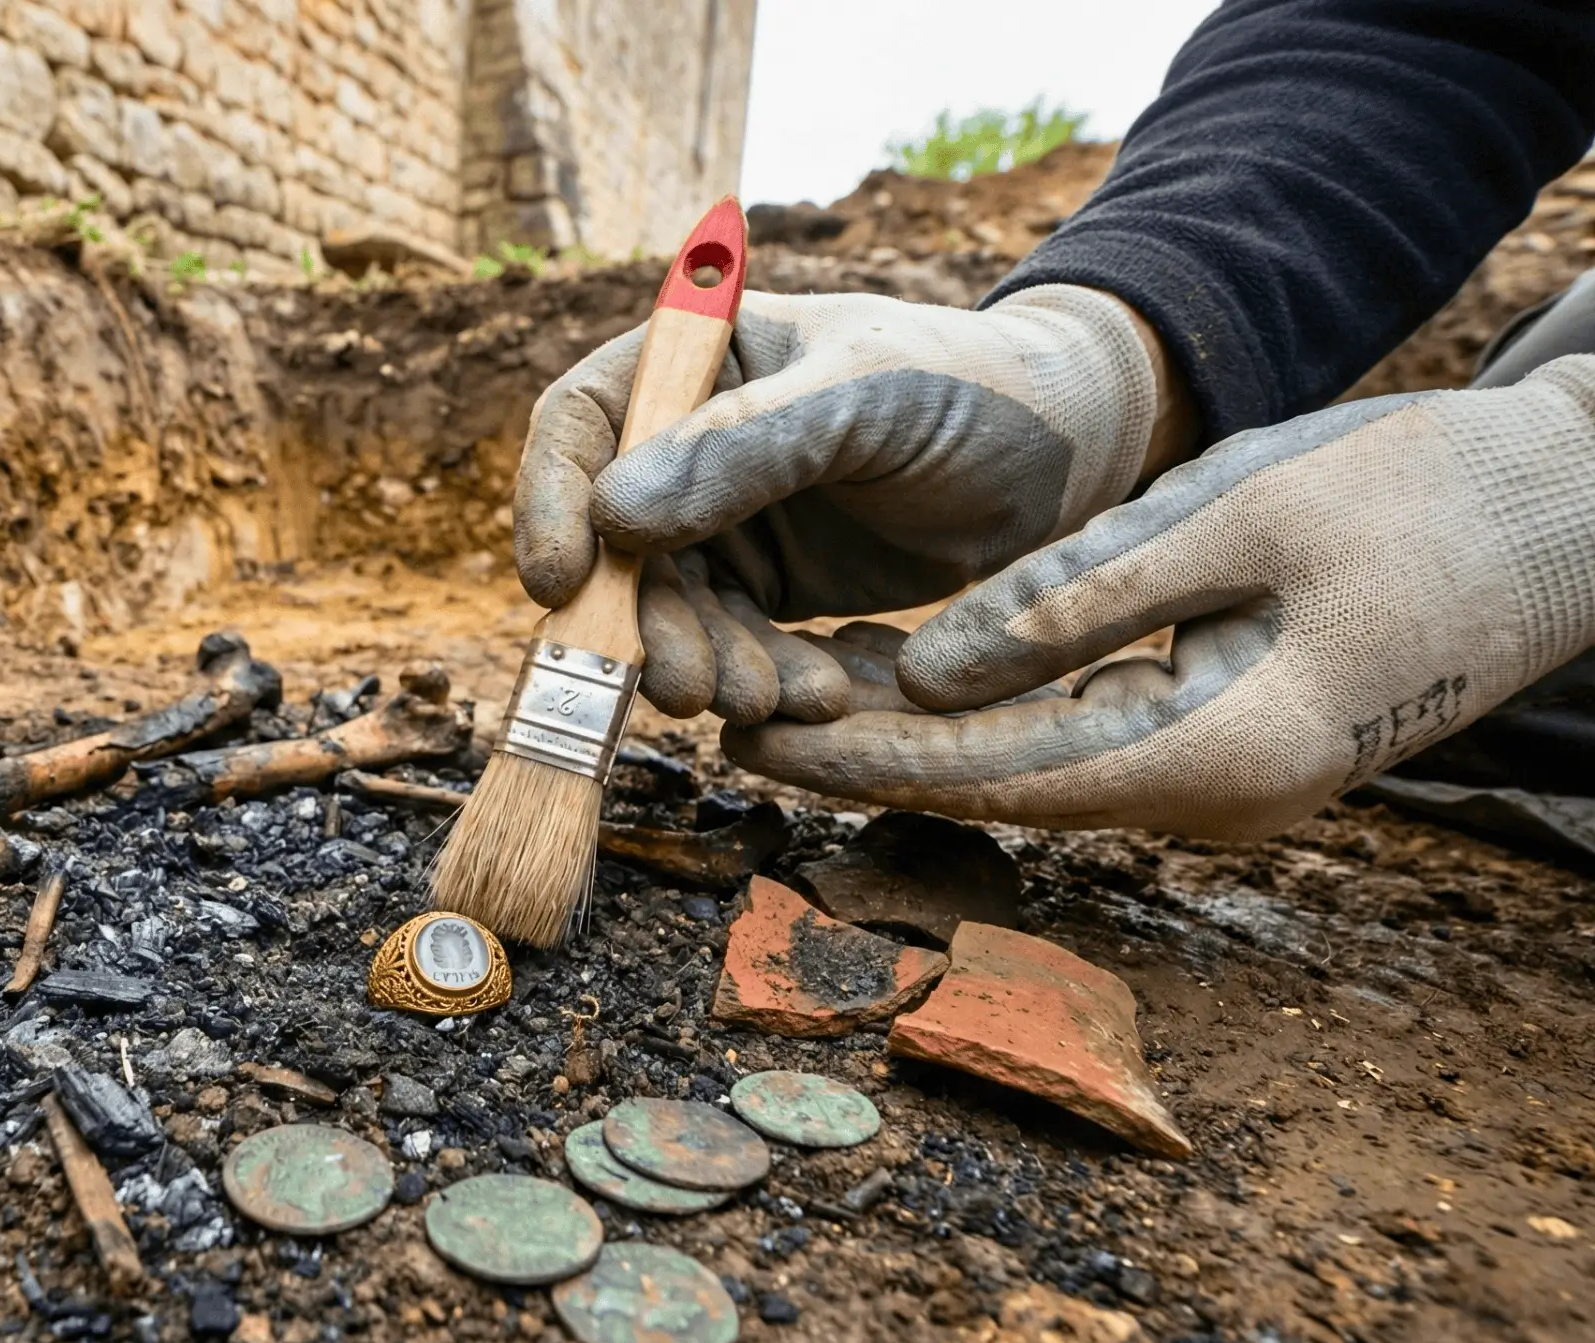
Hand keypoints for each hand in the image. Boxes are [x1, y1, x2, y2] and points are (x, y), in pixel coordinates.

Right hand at [513, 284, 1184, 721]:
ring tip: (773, 698)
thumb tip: (609, 515)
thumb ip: (742, 448)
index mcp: (696, 361)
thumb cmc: (978, 386)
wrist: (1078, 452)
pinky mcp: (770, 590)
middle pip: (611, 543)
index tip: (557, 584)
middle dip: (641, 622)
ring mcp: (725, 521)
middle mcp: (690, 442)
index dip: (549, 504)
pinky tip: (816, 698)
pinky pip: (731, 647)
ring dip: (704, 665)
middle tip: (685, 686)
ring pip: (667, 611)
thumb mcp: (865, 397)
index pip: (580, 425)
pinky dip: (760, 681)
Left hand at [725, 359, 1594, 837]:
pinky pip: (1080, 744)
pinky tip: (900, 681)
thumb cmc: (1417, 496)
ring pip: (1033, 770)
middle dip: (865, 759)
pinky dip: (985, 717)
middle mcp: (1216, 799)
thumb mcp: (1235, 516)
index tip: (757, 741)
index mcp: (1221, 753)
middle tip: (729, 722)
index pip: (1001, 774)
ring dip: (913, 741)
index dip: (868, 760)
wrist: (1565, 518)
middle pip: (1001, 787)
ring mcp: (1225, 785)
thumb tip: (928, 675)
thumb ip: (1077, 598)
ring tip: (780, 695)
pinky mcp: (1224, 746)